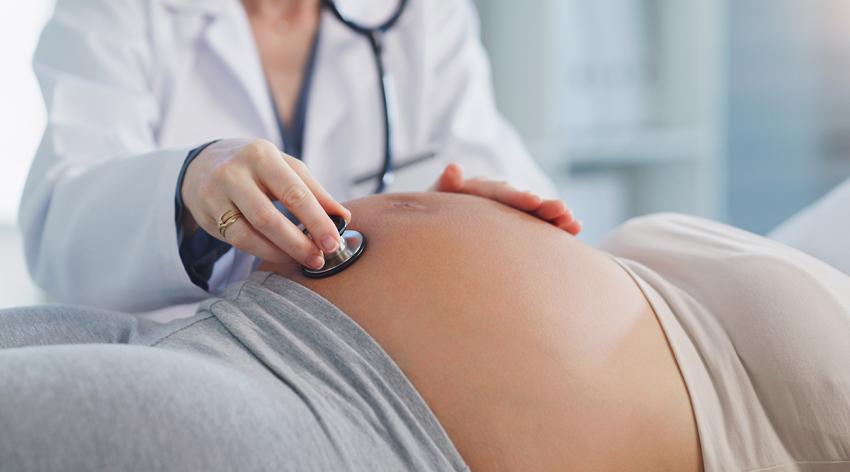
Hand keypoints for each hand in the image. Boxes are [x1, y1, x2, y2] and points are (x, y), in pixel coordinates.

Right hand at [181, 139, 349, 268]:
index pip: (294, 193)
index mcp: (262, 155)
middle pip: (270, 217)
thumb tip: (343, 216)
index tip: (334, 241)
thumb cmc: (257, 167)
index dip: (317, 221)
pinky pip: (237, 241)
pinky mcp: (206, 215)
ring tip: (304, 259)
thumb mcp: (286, 168)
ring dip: (282, 252)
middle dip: (299, 242)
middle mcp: (234, 173)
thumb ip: (314, 191)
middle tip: (320, 258)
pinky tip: (281, 255)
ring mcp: (216, 194)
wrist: (204, 164)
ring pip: (250, 234)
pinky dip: (263, 251)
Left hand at [432, 163, 581, 234]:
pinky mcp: (517, 225)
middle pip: (523, 201)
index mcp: (480, 189)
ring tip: (573, 222)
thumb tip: (453, 168)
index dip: (516, 196)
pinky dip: (555, 227)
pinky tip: (576, 228)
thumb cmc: (436, 212)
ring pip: (535, 213)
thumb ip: (445, 186)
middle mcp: (499, 198)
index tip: (533, 200)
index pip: (500, 192)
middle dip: (543, 207)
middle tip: (562, 210)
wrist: (438, 226)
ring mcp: (510, 212)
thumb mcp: (435, 199)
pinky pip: (538, 226)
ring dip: (555, 217)